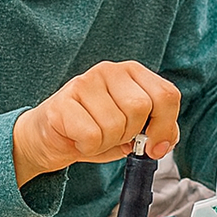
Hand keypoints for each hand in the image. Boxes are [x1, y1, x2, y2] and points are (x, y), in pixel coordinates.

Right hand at [12, 61, 180, 186]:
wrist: (49, 138)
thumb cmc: (96, 130)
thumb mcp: (135, 130)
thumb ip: (158, 131)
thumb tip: (163, 143)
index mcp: (134, 72)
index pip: (167, 95)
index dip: (165, 125)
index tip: (154, 145)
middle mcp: (110, 70)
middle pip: (141, 108)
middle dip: (131, 133)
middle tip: (114, 135)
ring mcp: (84, 82)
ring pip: (116, 124)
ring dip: (108, 142)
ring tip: (94, 135)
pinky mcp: (62, 102)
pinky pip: (92, 135)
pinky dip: (89, 147)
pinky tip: (79, 138)